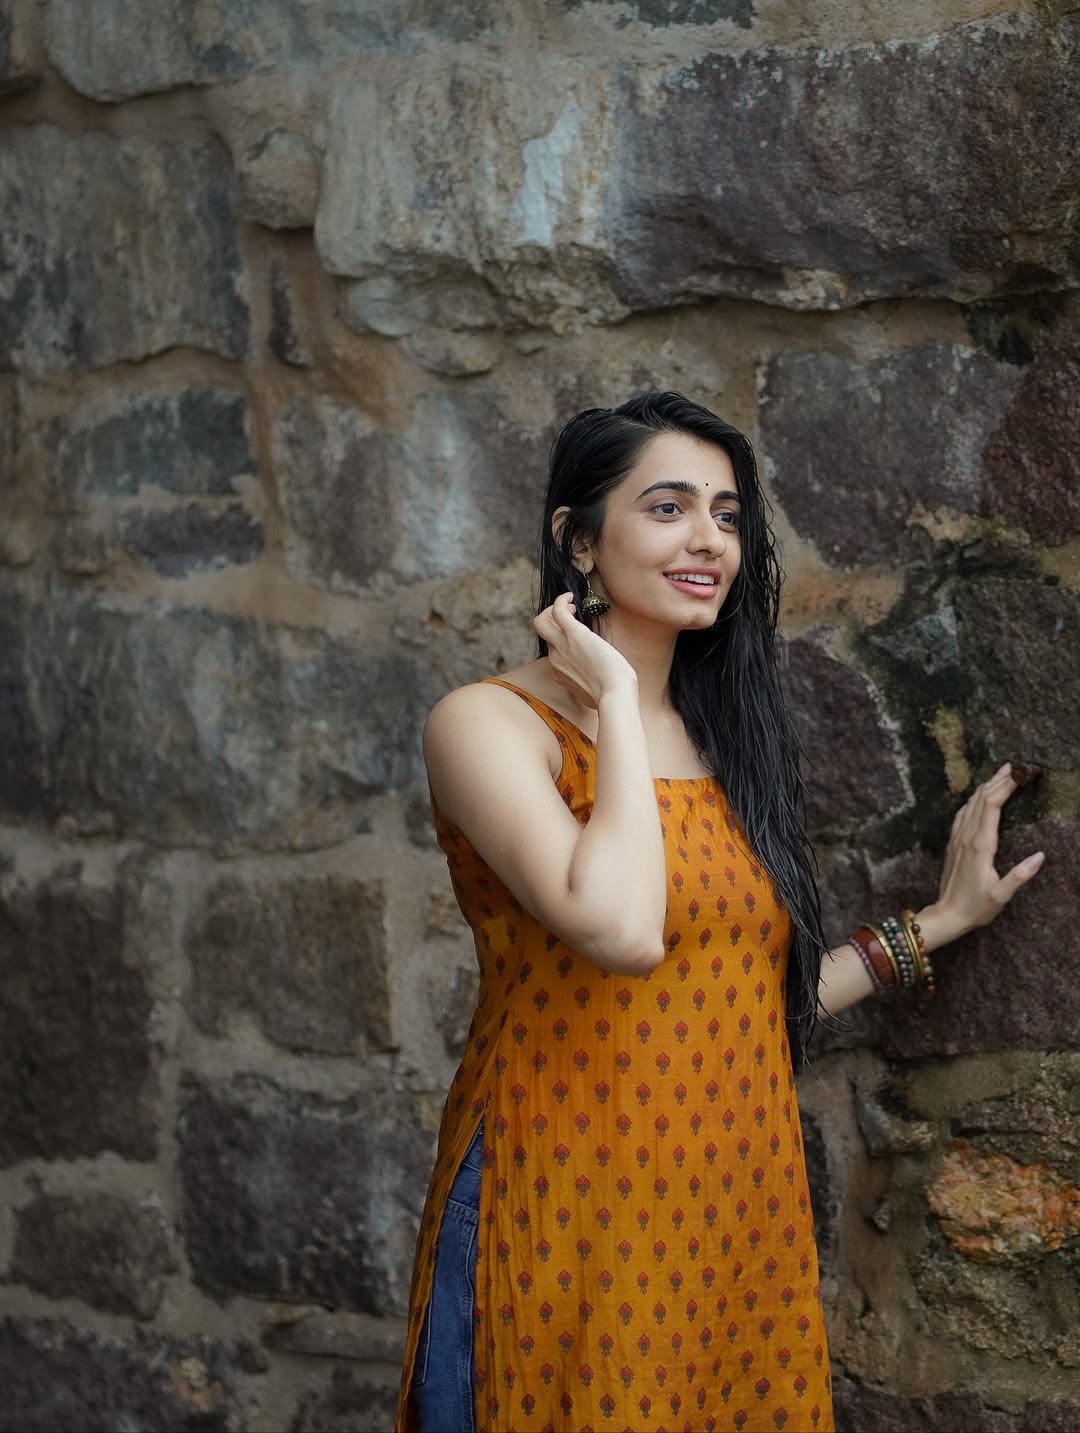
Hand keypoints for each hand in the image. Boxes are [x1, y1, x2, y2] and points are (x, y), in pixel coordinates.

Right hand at [531, 592, 636, 710]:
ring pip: (541, 622)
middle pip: (543, 634)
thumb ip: (587, 686)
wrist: (614, 693)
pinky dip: (561, 600)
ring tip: (572, 605)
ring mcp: (561, 646)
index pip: (552, 650)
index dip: (561, 639)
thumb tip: (595, 683)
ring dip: (553, 610)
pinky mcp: (573, 633)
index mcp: (559, 672)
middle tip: (572, 615)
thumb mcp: (592, 694)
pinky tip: (571, 597)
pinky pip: (557, 610)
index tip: (577, 636)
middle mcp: (555, 658)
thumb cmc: (611, 695)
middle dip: (553, 621)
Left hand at [922, 763, 1044, 949]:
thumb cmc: (976, 907)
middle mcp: (966, 837)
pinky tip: (978, 796)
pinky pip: (961, 814)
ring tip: (1001, 774)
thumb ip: (1020, 875)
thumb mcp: (1002, 895)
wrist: (947, 914)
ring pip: (970, 804)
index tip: (1019, 776)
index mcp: (980, 846)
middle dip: (997, 781)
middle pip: (980, 799)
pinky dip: (973, 800)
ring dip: (985, 787)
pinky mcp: (953, 843)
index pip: (991, 806)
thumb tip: (1041, 856)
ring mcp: (957, 839)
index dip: (1004, 788)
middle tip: (1014, 767)